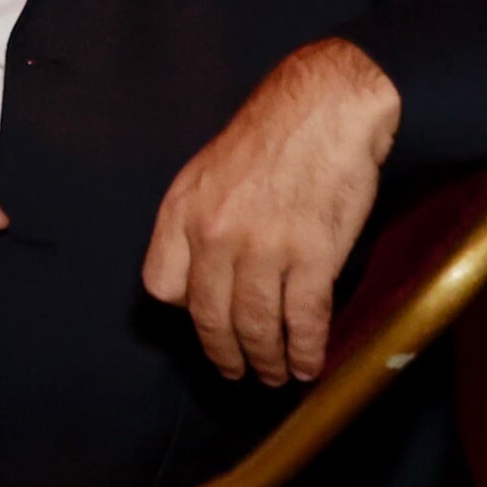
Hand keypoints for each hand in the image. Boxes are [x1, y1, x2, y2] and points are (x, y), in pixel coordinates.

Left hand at [143, 39, 399, 384]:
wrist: (325, 111)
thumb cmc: (269, 139)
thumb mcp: (206, 173)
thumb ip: (195, 223)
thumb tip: (199, 274)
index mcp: (181, 211)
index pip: (162, 285)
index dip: (184, 313)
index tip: (205, 326)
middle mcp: (214, 234)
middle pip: (209, 316)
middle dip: (225, 354)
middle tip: (238, 373)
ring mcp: (263, 248)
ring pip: (256, 326)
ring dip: (268, 361)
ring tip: (277, 376)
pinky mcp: (312, 257)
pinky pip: (303, 320)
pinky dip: (307, 351)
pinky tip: (310, 365)